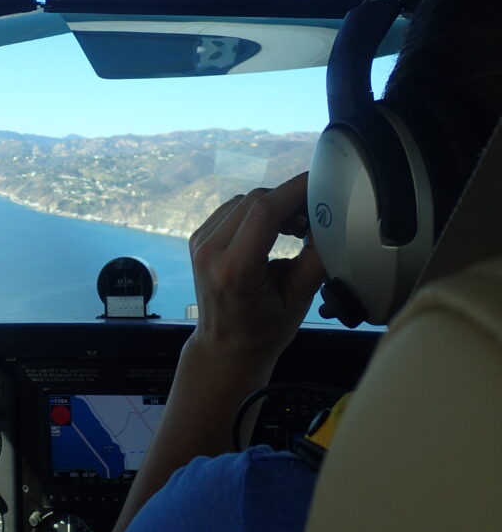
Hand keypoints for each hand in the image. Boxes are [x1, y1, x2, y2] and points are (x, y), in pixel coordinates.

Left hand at [187, 173, 323, 370]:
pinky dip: (259, 211)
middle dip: (290, 199)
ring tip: (297, 228)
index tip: (322, 184)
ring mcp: (199, 242)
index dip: (297, 190)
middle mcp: (209, 251)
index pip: (265, 211)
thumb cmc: (264, 330)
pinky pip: (233, 209)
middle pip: (255, 200)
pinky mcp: (199, 238)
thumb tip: (332, 218)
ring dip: (275, 204)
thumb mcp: (300, 296)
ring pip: (244, 200)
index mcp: (233, 269)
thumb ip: (317, 255)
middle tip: (316, 215)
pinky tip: (277, 229)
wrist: (226, 346)